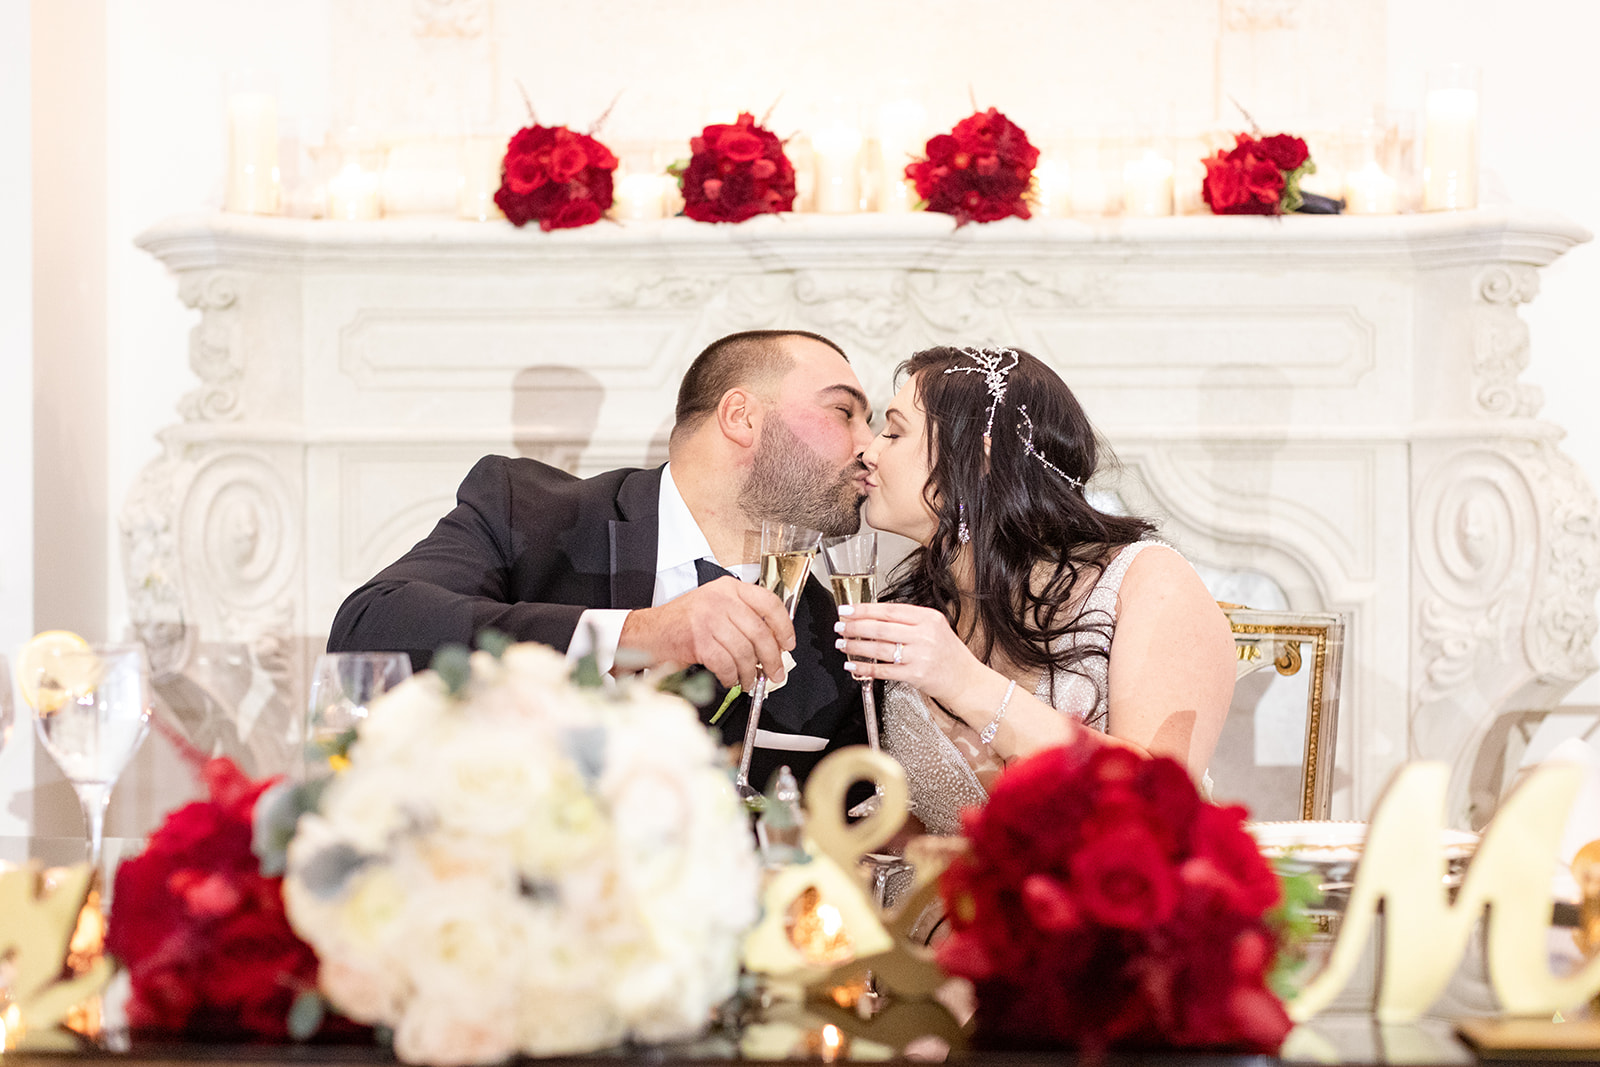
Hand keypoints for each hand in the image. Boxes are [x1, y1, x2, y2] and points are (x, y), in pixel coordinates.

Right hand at [618, 577, 794, 690]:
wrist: (648, 632)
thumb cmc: (682, 622)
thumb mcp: (715, 606)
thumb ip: (742, 616)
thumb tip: (773, 642)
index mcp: (729, 588)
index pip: (768, 602)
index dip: (784, 626)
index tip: (788, 643)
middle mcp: (720, 600)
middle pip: (760, 632)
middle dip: (772, 658)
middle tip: (775, 672)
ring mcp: (709, 619)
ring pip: (744, 651)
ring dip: (751, 672)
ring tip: (749, 680)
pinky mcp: (699, 640)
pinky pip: (726, 664)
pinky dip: (731, 677)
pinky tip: (730, 679)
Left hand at [833, 603, 985, 711]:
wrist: (966, 680)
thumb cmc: (948, 654)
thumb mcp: (935, 628)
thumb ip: (909, 621)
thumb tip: (874, 617)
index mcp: (928, 617)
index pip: (889, 610)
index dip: (864, 610)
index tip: (847, 610)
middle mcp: (924, 634)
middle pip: (880, 628)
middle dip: (855, 627)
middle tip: (839, 626)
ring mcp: (920, 655)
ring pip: (879, 648)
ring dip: (856, 646)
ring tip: (842, 644)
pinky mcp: (916, 675)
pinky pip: (883, 670)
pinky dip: (865, 668)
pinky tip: (853, 665)